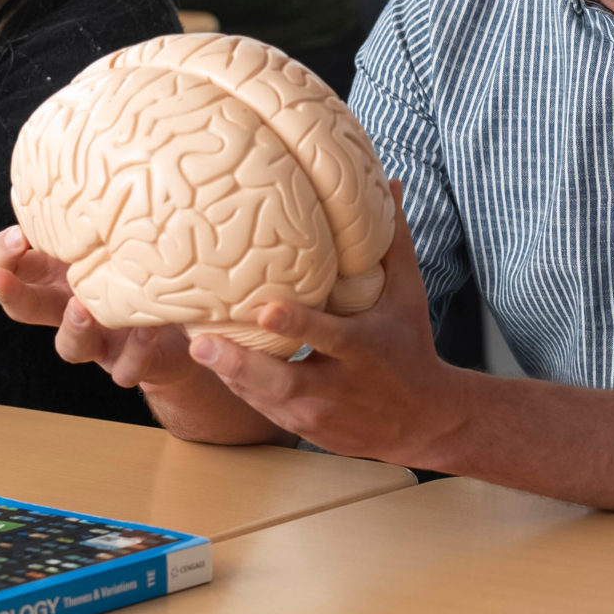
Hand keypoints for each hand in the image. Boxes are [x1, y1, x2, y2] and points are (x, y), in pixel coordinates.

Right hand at [0, 225, 271, 432]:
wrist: (188, 320)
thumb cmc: (140, 263)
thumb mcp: (112, 230)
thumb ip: (90, 204)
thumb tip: (80, 147)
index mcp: (56, 276)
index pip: (6, 269)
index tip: (17, 237)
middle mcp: (69, 308)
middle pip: (24, 308)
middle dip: (9, 292)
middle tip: (0, 279)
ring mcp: (100, 340)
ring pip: (70, 348)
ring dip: (73, 329)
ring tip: (83, 307)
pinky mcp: (135, 362)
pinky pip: (128, 367)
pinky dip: (135, 353)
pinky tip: (148, 329)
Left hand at [182, 184, 464, 464]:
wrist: (422, 421)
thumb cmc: (410, 348)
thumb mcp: (408, 296)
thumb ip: (393, 243)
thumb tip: (392, 185)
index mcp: (363, 349)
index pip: (327, 336)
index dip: (295, 324)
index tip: (265, 310)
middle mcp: (338, 386)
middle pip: (283, 381)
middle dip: (240, 365)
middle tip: (200, 343)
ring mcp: (318, 413)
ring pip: (262, 397)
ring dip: (226, 373)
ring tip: (191, 343)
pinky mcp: (303, 428)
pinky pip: (261, 407)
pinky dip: (237, 385)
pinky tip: (211, 361)